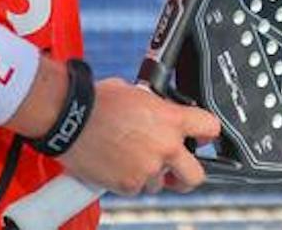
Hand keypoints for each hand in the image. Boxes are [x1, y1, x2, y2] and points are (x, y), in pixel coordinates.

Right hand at [60, 78, 220, 194]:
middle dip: (187, 173)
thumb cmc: (98, 102)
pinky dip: (128, 181)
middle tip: (177, 168)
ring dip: (151, 175)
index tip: (200, 138)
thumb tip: (161, 112)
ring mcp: (148, 169)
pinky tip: (117, 164)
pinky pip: (136, 189)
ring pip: (160, 184)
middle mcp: (165, 147)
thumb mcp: (138, 93)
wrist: (70, 118)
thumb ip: (157, 108)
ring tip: (131, 158)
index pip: (211, 128)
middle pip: (197, 175)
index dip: (206, 134)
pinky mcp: (127, 185)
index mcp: (172, 120)